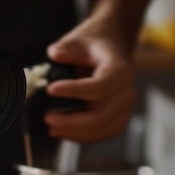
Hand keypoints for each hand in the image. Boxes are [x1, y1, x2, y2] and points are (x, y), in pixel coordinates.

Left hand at [44, 17, 135, 143]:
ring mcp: (124, 108)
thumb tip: (55, 55)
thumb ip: (67, 47)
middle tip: (47, 117)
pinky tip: (62, 131)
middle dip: (72, 122)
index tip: (50, 89)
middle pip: (101, 116)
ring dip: (74, 133)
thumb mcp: (80, 38)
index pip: (99, 87)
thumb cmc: (96, 41)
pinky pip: (102, 134)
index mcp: (120, 70)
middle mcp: (126, 92)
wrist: (113, 44)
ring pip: (101, 129)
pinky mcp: (118, 118)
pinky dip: (82, 136)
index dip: (74, 91)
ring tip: (51, 127)